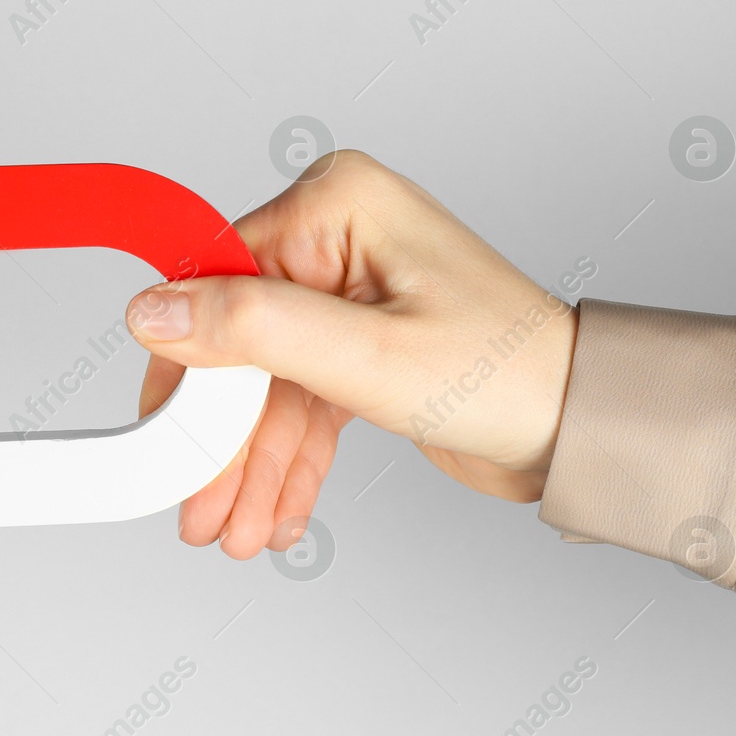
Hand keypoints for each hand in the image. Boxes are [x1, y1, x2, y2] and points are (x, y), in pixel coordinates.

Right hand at [125, 150, 578, 558]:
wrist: (581, 427)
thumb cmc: (513, 374)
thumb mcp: (366, 357)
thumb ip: (252, 328)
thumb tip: (153, 308)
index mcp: (338, 206)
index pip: (221, 283)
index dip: (190, 370)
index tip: (170, 439)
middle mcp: (337, 238)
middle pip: (239, 344)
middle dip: (226, 439)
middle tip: (202, 506)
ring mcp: (346, 292)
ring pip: (266, 386)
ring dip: (253, 464)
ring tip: (237, 529)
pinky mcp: (357, 342)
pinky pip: (298, 401)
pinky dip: (287, 459)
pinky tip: (277, 511)